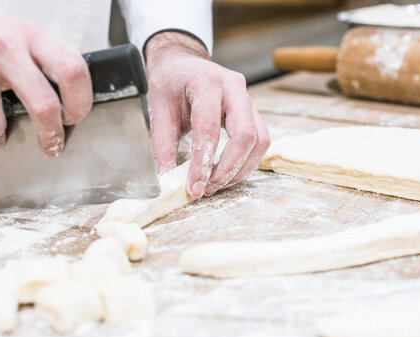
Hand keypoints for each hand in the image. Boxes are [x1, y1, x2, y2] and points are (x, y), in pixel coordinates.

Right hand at [0, 1, 91, 157]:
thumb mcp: (16, 38)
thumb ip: (41, 66)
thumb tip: (67, 107)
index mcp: (29, 36)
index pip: (72, 71)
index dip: (80, 102)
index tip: (73, 118)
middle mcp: (3, 46)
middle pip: (44, 104)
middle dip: (50, 136)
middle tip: (50, 147)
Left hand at [145, 32, 269, 198]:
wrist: (182, 64)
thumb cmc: (170, 85)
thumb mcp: (158, 112)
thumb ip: (162, 147)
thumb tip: (167, 179)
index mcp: (206, 81)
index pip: (209, 129)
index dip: (203, 163)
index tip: (194, 187)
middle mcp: (233, 86)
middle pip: (246, 134)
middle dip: (228, 168)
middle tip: (207, 188)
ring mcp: (248, 98)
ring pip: (259, 140)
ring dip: (240, 168)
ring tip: (215, 184)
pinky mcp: (253, 111)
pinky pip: (260, 140)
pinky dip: (246, 161)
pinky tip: (227, 172)